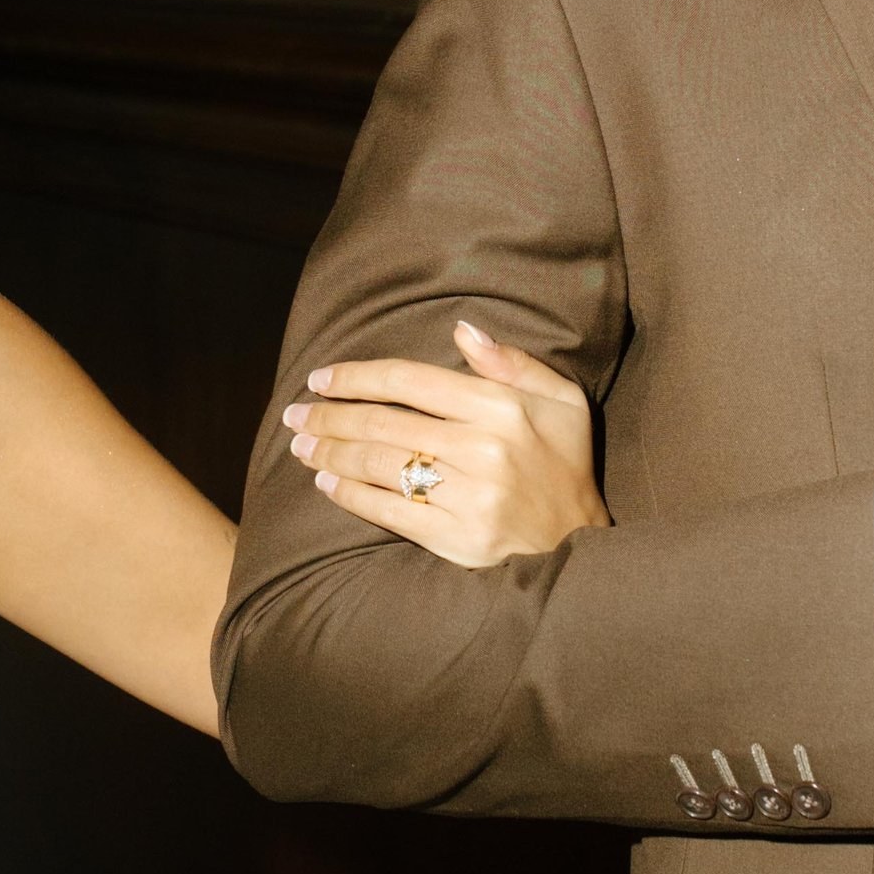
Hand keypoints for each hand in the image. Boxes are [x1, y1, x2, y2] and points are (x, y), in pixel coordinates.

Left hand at [280, 323, 608, 567]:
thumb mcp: (561, 401)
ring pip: (378, 464)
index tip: (320, 377)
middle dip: (329, 415)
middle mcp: (482, 448)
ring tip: (300, 444)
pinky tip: (325, 482)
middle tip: (294, 413)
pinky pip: (387, 510)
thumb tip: (461, 329)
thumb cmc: (564, 464)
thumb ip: (511, 362)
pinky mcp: (455, 538)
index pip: (409, 379)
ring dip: (329, 452)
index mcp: (501, 407)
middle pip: (383, 422)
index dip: (357, 376)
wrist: (579, 544)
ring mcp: (468, 496)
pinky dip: (349, 494)